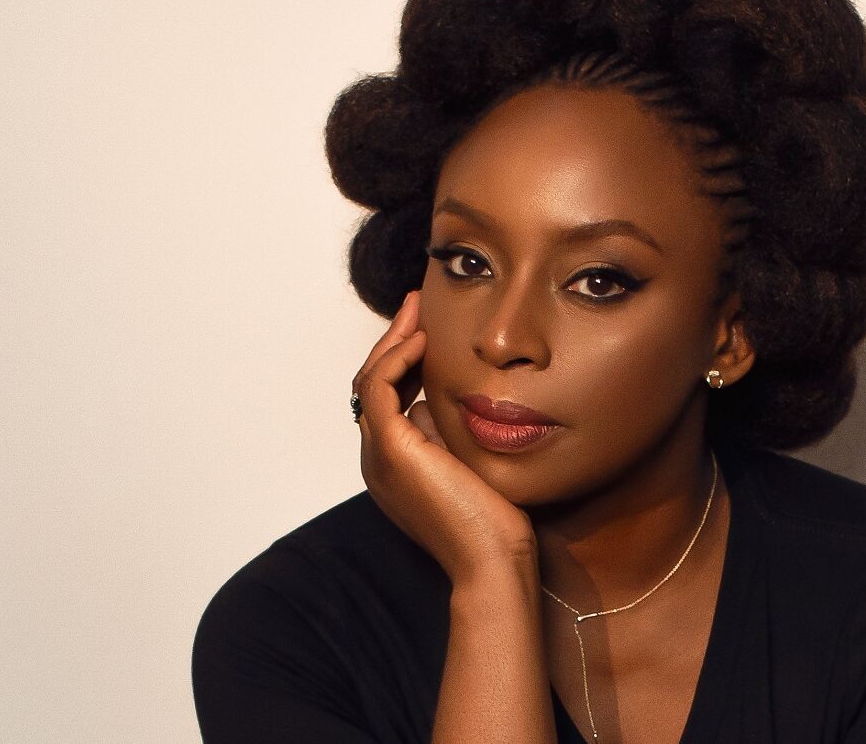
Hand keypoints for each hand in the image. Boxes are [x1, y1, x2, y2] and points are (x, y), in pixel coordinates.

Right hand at [351, 289, 537, 584]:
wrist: (493, 560)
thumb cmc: (493, 522)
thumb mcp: (467, 464)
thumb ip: (448, 434)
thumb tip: (441, 401)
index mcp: (394, 465)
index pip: (387, 398)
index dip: (403, 359)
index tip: (426, 329)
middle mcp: (378, 460)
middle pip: (373, 384)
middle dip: (394, 340)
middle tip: (417, 305)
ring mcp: (380, 456)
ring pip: (371, 380)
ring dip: (393, 340)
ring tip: (418, 310)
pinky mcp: (392, 450)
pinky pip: (379, 388)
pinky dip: (396, 358)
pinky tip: (422, 340)